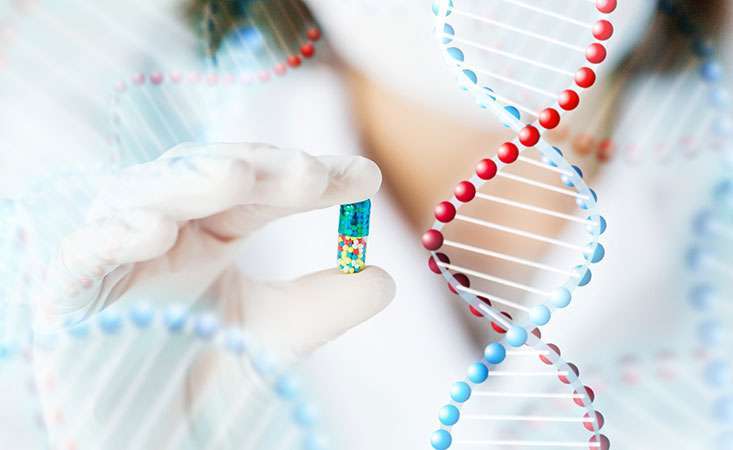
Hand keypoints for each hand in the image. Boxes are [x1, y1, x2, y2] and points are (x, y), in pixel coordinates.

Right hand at [32, 143, 395, 449]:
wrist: (146, 432)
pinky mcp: (71, 291)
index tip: (365, 177)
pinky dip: (114, 236)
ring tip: (237, 178)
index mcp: (213, 231)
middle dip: (258, 168)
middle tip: (311, 172)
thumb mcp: (276, 337)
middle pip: (207, 176)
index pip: (263, 190)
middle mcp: (168, 230)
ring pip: (143, 196)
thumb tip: (384, 279)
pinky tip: (154, 230)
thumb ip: (323, 306)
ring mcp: (118, 254)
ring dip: (188, 182)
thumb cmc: (206, 372)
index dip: (309, 178)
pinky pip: (85, 254)